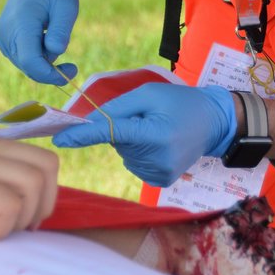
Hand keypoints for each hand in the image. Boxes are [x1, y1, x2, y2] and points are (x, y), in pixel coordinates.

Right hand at [0, 0, 79, 85]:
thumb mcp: (66, 5)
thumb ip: (61, 29)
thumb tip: (56, 51)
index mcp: (21, 23)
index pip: (30, 61)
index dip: (50, 74)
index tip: (71, 72)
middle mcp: (6, 33)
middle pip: (28, 66)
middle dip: (50, 69)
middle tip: (72, 65)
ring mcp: (2, 36)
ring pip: (25, 64)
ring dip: (43, 61)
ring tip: (54, 37)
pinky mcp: (3, 38)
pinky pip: (21, 57)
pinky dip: (36, 55)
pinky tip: (44, 37)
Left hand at [52, 83, 237, 186]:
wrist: (215, 123)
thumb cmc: (180, 102)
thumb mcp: (150, 93)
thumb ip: (118, 107)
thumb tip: (90, 123)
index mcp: (155, 133)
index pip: (112, 134)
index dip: (84, 136)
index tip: (60, 140)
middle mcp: (157, 158)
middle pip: (117, 142)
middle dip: (122, 128)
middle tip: (149, 118)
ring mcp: (160, 173)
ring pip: (123, 153)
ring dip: (131, 141)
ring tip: (158, 130)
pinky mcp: (161, 181)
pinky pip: (133, 163)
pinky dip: (139, 152)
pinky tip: (159, 144)